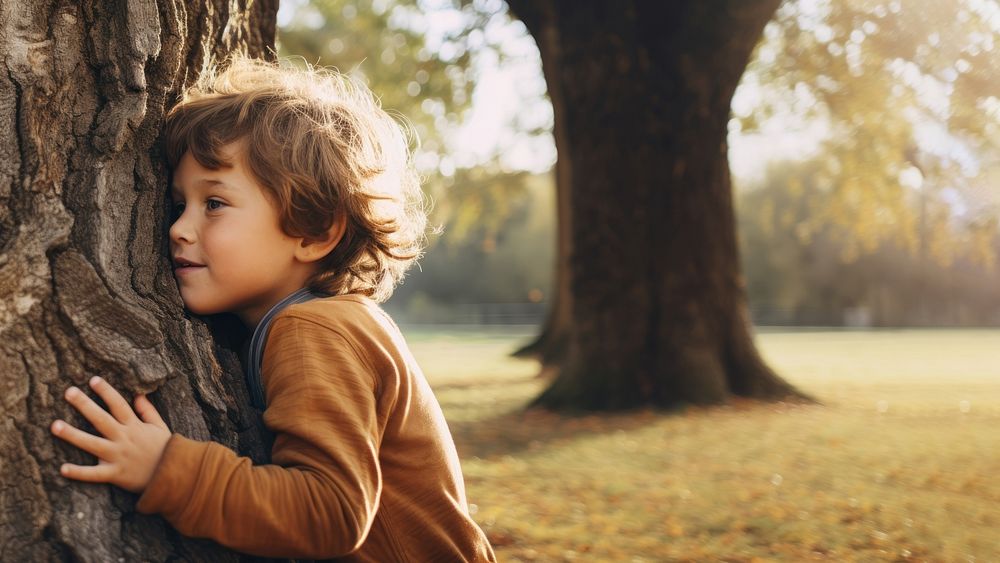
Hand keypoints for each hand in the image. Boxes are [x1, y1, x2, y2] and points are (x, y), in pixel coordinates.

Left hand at [51, 376, 171, 493]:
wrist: (174, 476)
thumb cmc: (166, 450)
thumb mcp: (160, 427)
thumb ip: (148, 411)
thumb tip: (138, 395)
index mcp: (135, 426)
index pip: (118, 405)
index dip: (106, 391)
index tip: (93, 380)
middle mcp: (124, 438)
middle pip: (101, 419)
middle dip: (85, 405)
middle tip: (69, 392)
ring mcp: (118, 456)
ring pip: (92, 444)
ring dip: (73, 435)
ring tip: (55, 425)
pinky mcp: (115, 474)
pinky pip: (94, 474)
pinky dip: (79, 472)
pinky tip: (62, 468)